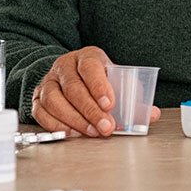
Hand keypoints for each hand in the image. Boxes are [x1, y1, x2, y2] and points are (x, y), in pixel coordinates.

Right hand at [33, 46, 160, 137]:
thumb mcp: (119, 81)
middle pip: (73, 88)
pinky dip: (57, 125)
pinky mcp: (38, 98)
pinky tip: (73, 133)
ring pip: (54, 100)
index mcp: (88, 57)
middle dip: (91, 110)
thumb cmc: (100, 79)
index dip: (99, 86)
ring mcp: (49, 81)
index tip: (109, 104)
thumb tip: (152, 114)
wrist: (74, 75)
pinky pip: (42, 112)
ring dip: (74, 120)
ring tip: (92, 132)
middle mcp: (65, 66)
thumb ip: (135, 98)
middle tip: (106, 126)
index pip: (91, 68)